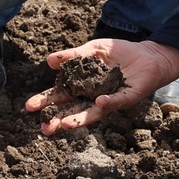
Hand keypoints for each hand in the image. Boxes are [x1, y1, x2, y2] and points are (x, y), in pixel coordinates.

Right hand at [23, 39, 178, 135]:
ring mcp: (110, 100)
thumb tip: (50, 60)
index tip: (30, 107)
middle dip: (57, 119)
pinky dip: (108, 102)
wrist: (147, 55)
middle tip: (43, 127)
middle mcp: (93, 97)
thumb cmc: (118, 54)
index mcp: (83, 86)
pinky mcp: (127, 97)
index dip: (47, 102)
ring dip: (79, 120)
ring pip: (92, 114)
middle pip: (72, 110)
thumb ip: (73, 56)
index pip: (61, 96)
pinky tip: (99, 101)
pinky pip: (116, 101)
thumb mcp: (92, 50)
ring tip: (65, 126)